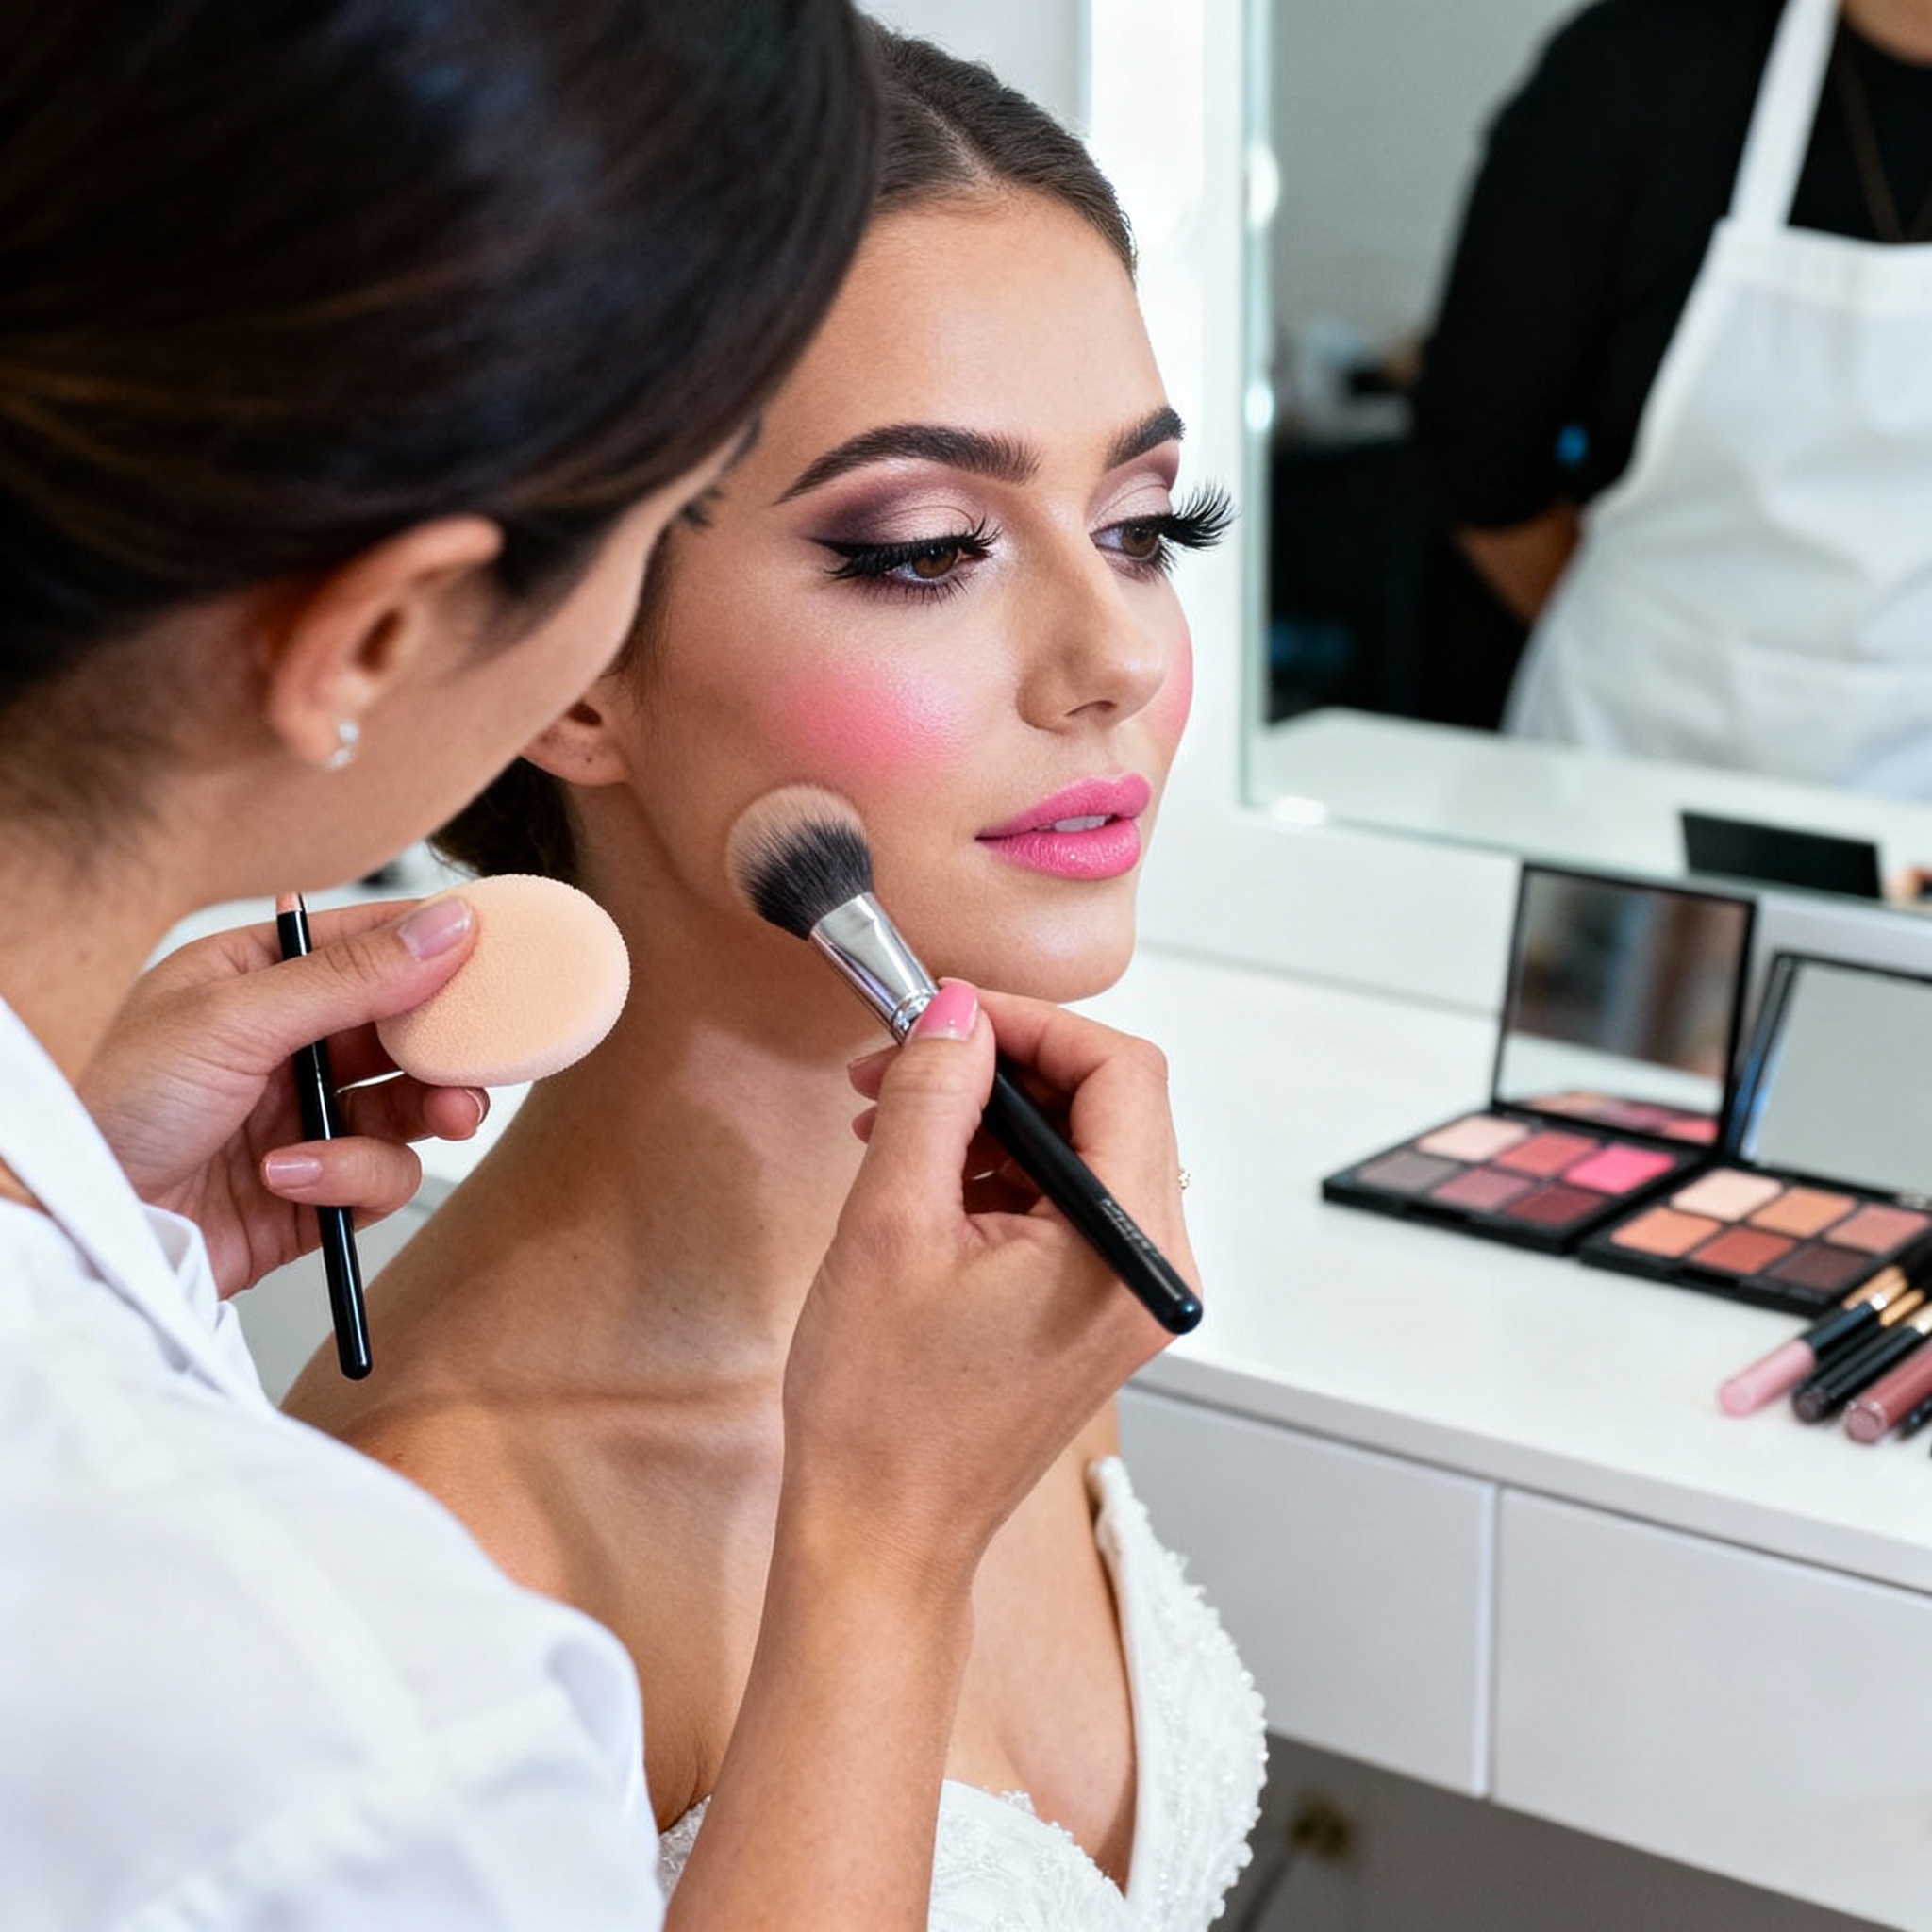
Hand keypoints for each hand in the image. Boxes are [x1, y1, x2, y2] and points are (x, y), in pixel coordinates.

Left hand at [80, 896, 487, 1297]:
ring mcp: (308, 1119)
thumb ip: (350, 977)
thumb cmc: (122, 1112)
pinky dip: (353, 1179)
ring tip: (440, 1117)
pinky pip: (382, 1176)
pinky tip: (294, 1178)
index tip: (498, 950)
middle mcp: (289, 1045)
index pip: (367, 943)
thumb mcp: (233, 1021)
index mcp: (257, 981)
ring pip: (414, 1104)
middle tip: (486, 1050)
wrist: (91, 1232)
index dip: (434, 944)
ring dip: (430, 1110)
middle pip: (407, 1027)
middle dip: (448, 1043)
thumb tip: (446, 927)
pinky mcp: (321, 1191)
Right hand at [782, 980, 1190, 1594]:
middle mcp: (1152, 1268)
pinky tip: (920, 1174)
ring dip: (989, 1116)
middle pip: (1108, 1102)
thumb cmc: (883, 1414)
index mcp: (1128, 1248)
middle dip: (1001, 1066)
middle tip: (903, 1059)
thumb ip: (934, 1098)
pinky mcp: (1094, 1307)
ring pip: (1081, 1147)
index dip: (1029, 1023)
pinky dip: (995, 1169)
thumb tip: (956, 1012)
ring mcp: (1128, 1291)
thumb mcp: (892, 1226)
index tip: (946, 1012)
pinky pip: (1064, 1200)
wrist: (880, 1538)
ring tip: (890, 1120)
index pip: (1121, 1072)